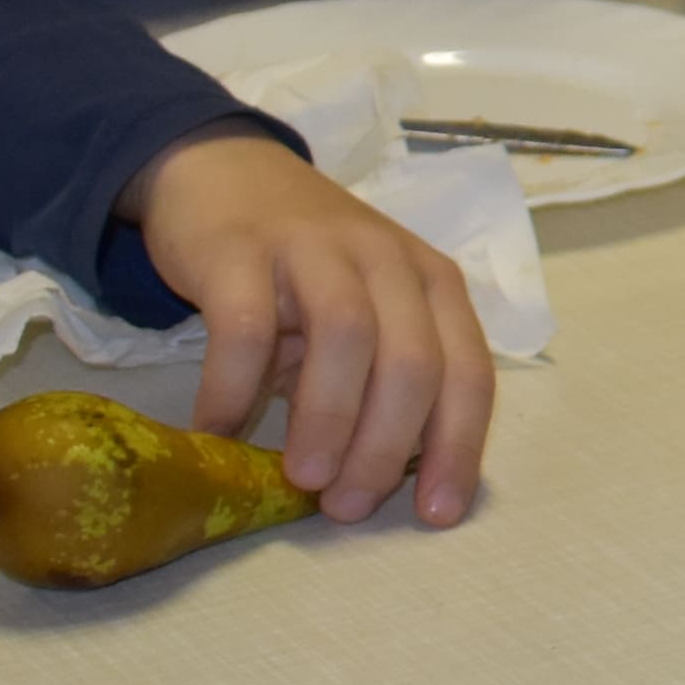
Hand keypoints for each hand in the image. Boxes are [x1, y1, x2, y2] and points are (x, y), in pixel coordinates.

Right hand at [118, 128, 496, 523]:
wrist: (221, 170)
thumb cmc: (303, 264)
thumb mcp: (363, 313)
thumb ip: (378, 382)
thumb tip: (373, 481)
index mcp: (432, 283)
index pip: (467, 373)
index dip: (457, 448)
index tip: (435, 514)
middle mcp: (387, 260)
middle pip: (413, 361)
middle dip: (386, 447)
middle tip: (346, 506)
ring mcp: (316, 247)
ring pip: (347, 338)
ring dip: (330, 420)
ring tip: (304, 478)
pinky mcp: (241, 247)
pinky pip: (244, 326)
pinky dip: (233, 388)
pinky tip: (217, 432)